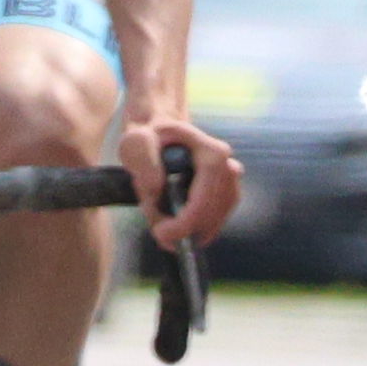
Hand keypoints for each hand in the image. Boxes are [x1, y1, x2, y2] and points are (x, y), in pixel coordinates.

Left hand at [123, 113, 239, 248]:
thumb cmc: (147, 135)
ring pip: (216, 220)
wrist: (160, 131)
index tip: (161, 234)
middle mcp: (229, 167)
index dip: (185, 222)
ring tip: (163, 228)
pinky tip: (178, 230)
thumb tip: (158, 189)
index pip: (206, 197)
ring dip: (190, 230)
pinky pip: (215, 219)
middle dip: (184, 229)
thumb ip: (143, 163)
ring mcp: (231, 181)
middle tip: (157, 234)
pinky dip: (196, 228)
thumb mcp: (135, 142)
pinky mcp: (227, 193)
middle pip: (213, 213)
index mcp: (212, 153)